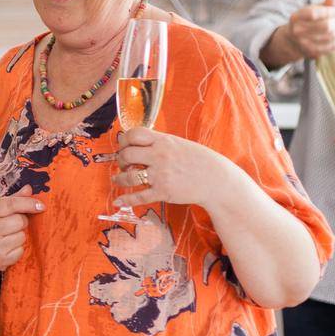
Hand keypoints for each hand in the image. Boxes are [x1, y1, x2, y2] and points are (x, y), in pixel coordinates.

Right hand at [0, 186, 43, 272]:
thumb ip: (11, 199)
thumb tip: (28, 190)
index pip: (12, 204)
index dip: (28, 203)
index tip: (40, 206)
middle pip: (20, 220)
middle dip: (19, 221)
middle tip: (9, 223)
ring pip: (22, 236)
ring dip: (18, 235)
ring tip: (5, 236)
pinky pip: (20, 251)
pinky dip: (16, 248)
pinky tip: (6, 246)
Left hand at [114, 127, 234, 208]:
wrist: (217, 180)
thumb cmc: (198, 161)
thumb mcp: (179, 144)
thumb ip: (159, 142)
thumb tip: (137, 142)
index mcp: (164, 141)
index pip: (134, 134)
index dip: (124, 140)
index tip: (123, 146)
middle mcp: (160, 156)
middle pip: (127, 154)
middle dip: (121, 160)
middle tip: (123, 164)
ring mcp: (161, 175)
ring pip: (129, 177)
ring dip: (119, 179)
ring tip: (117, 180)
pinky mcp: (163, 192)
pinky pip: (139, 197)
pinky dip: (126, 200)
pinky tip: (118, 201)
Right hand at [282, 0, 334, 59]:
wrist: (292, 42)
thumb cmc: (306, 22)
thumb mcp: (312, 11)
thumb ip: (325, 4)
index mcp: (296, 17)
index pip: (314, 13)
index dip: (329, 11)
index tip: (334, 11)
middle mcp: (297, 31)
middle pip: (326, 26)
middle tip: (334, 21)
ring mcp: (304, 44)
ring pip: (332, 36)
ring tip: (334, 29)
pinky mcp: (313, 53)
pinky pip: (333, 46)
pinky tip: (334, 37)